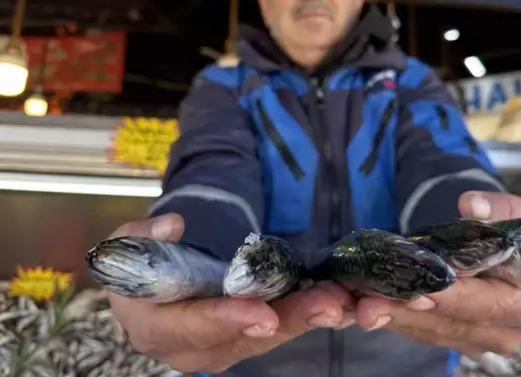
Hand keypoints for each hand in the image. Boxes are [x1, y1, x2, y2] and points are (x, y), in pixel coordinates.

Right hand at [104, 214, 354, 372]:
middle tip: (326, 305)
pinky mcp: (246, 336)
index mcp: (154, 327)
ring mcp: (223, 346)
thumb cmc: (137, 265)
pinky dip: (307, 314)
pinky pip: (278, 328)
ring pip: (269, 336)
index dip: (226, 319)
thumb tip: (173, 226)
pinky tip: (338, 300)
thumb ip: (143, 235)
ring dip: (307, 317)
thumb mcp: (126, 244)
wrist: (150, 288)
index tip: (261, 314)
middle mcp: (192, 347)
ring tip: (340, 300)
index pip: (191, 327)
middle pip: (243, 339)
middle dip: (287, 321)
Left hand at [354, 191, 520, 355]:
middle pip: (449, 322)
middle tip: (368, 303)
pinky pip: (420, 330)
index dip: (448, 298)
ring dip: (392, 315)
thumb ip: (497, 208)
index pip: (484, 305)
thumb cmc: (520, 234)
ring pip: (428, 330)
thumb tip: (471, 205)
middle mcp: (503, 333)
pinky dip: (393, 316)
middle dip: (406, 311)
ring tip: (358, 303)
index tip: (414, 291)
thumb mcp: (519, 212)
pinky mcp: (454, 338)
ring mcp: (476, 340)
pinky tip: (365, 305)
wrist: (518, 256)